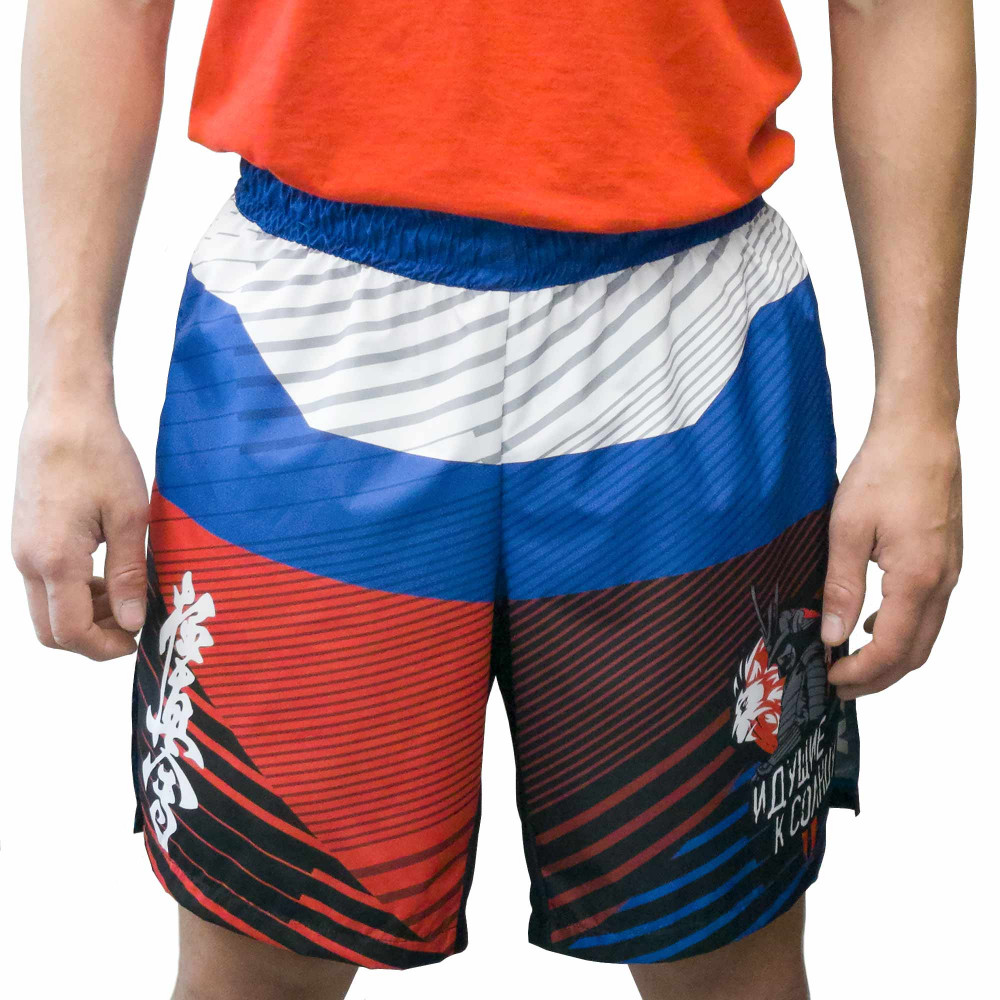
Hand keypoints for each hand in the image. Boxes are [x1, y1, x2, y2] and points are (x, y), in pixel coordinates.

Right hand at [12, 394, 148, 659]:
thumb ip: (128, 575)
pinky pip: (46, 585)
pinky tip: (109, 575)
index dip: (106, 647)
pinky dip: (76, 593)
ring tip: (128, 593)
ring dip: (86, 615)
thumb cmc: (99, 458)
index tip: (140, 638)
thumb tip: (132, 622)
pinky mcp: (26, 540)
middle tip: (134, 620)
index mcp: (54, 560)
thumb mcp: (129, 518)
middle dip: (93, 637)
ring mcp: (22, 551)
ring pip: (47, 609)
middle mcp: (28, 561)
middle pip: (51, 630)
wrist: (63, 416)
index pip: (70, 633)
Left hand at [821, 415, 961, 699]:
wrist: (920, 433)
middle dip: (878, 678)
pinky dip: (902, 631)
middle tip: (838, 686)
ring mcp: (950, 572)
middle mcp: (942, 581)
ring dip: (891, 657)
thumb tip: (834, 635)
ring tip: (850, 662)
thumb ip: (841, 586)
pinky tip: (871, 624)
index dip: (861, 674)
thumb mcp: (846, 529)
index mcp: (918, 578)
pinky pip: (928, 611)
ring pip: (925, 635)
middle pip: (915, 653)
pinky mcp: (946, 560)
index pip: (892, 650)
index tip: (830, 681)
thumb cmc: (884, 471)